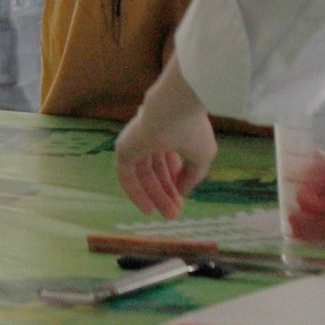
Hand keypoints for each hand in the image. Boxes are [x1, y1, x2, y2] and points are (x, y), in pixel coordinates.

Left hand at [115, 58, 216, 218]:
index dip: (176, 180)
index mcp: (167, 131)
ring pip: (142, 173)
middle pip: (154, 169)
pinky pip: (126, 175)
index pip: (167, 159)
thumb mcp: (200, 155)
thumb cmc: (191, 127)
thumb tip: (182, 191)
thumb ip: (191, 174)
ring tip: (169, 216)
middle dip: (165, 192)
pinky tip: (147, 209)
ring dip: (154, 195)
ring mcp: (134, 140)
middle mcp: (148, 135)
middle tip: (174, 214)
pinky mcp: (123, 147)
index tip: (182, 200)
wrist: (175, 109)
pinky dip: (135, 192)